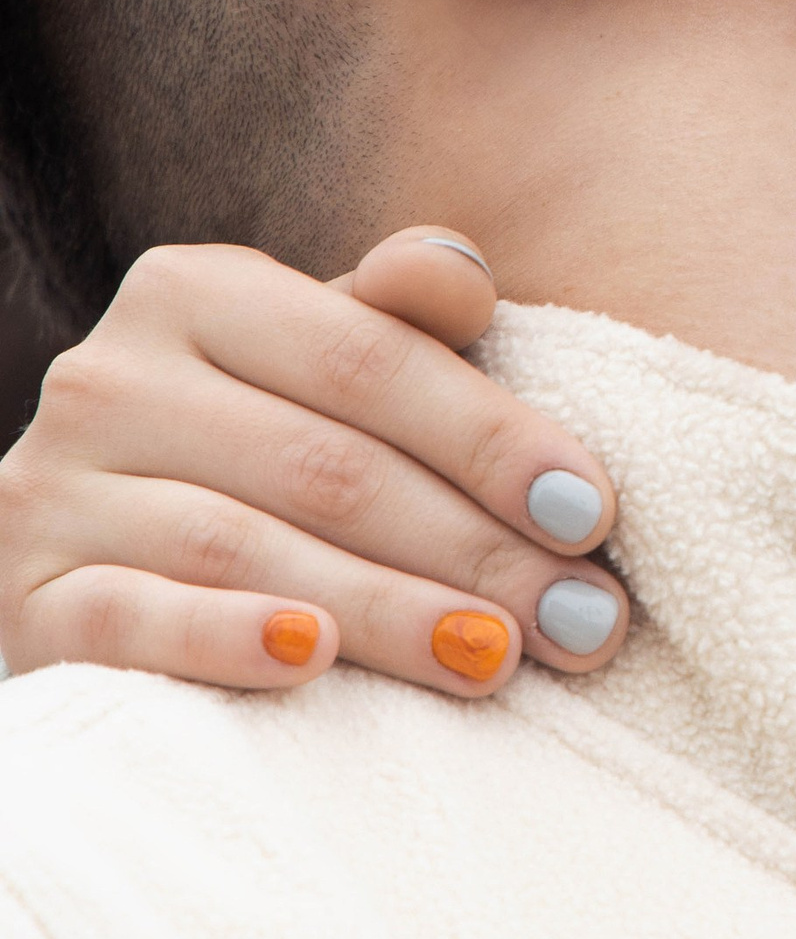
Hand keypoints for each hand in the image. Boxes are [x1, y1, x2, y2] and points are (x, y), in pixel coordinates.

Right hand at [0, 232, 625, 696]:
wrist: (86, 553)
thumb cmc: (252, 446)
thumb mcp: (319, 366)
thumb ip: (393, 318)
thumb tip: (464, 276)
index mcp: (195, 290)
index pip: (370, 359)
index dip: (493, 437)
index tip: (595, 514)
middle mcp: (109, 375)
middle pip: (326, 465)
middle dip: (473, 548)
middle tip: (583, 621)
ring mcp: (52, 488)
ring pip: (245, 546)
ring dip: (389, 609)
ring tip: (498, 657)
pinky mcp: (18, 597)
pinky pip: (127, 617)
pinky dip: (223, 638)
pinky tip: (316, 662)